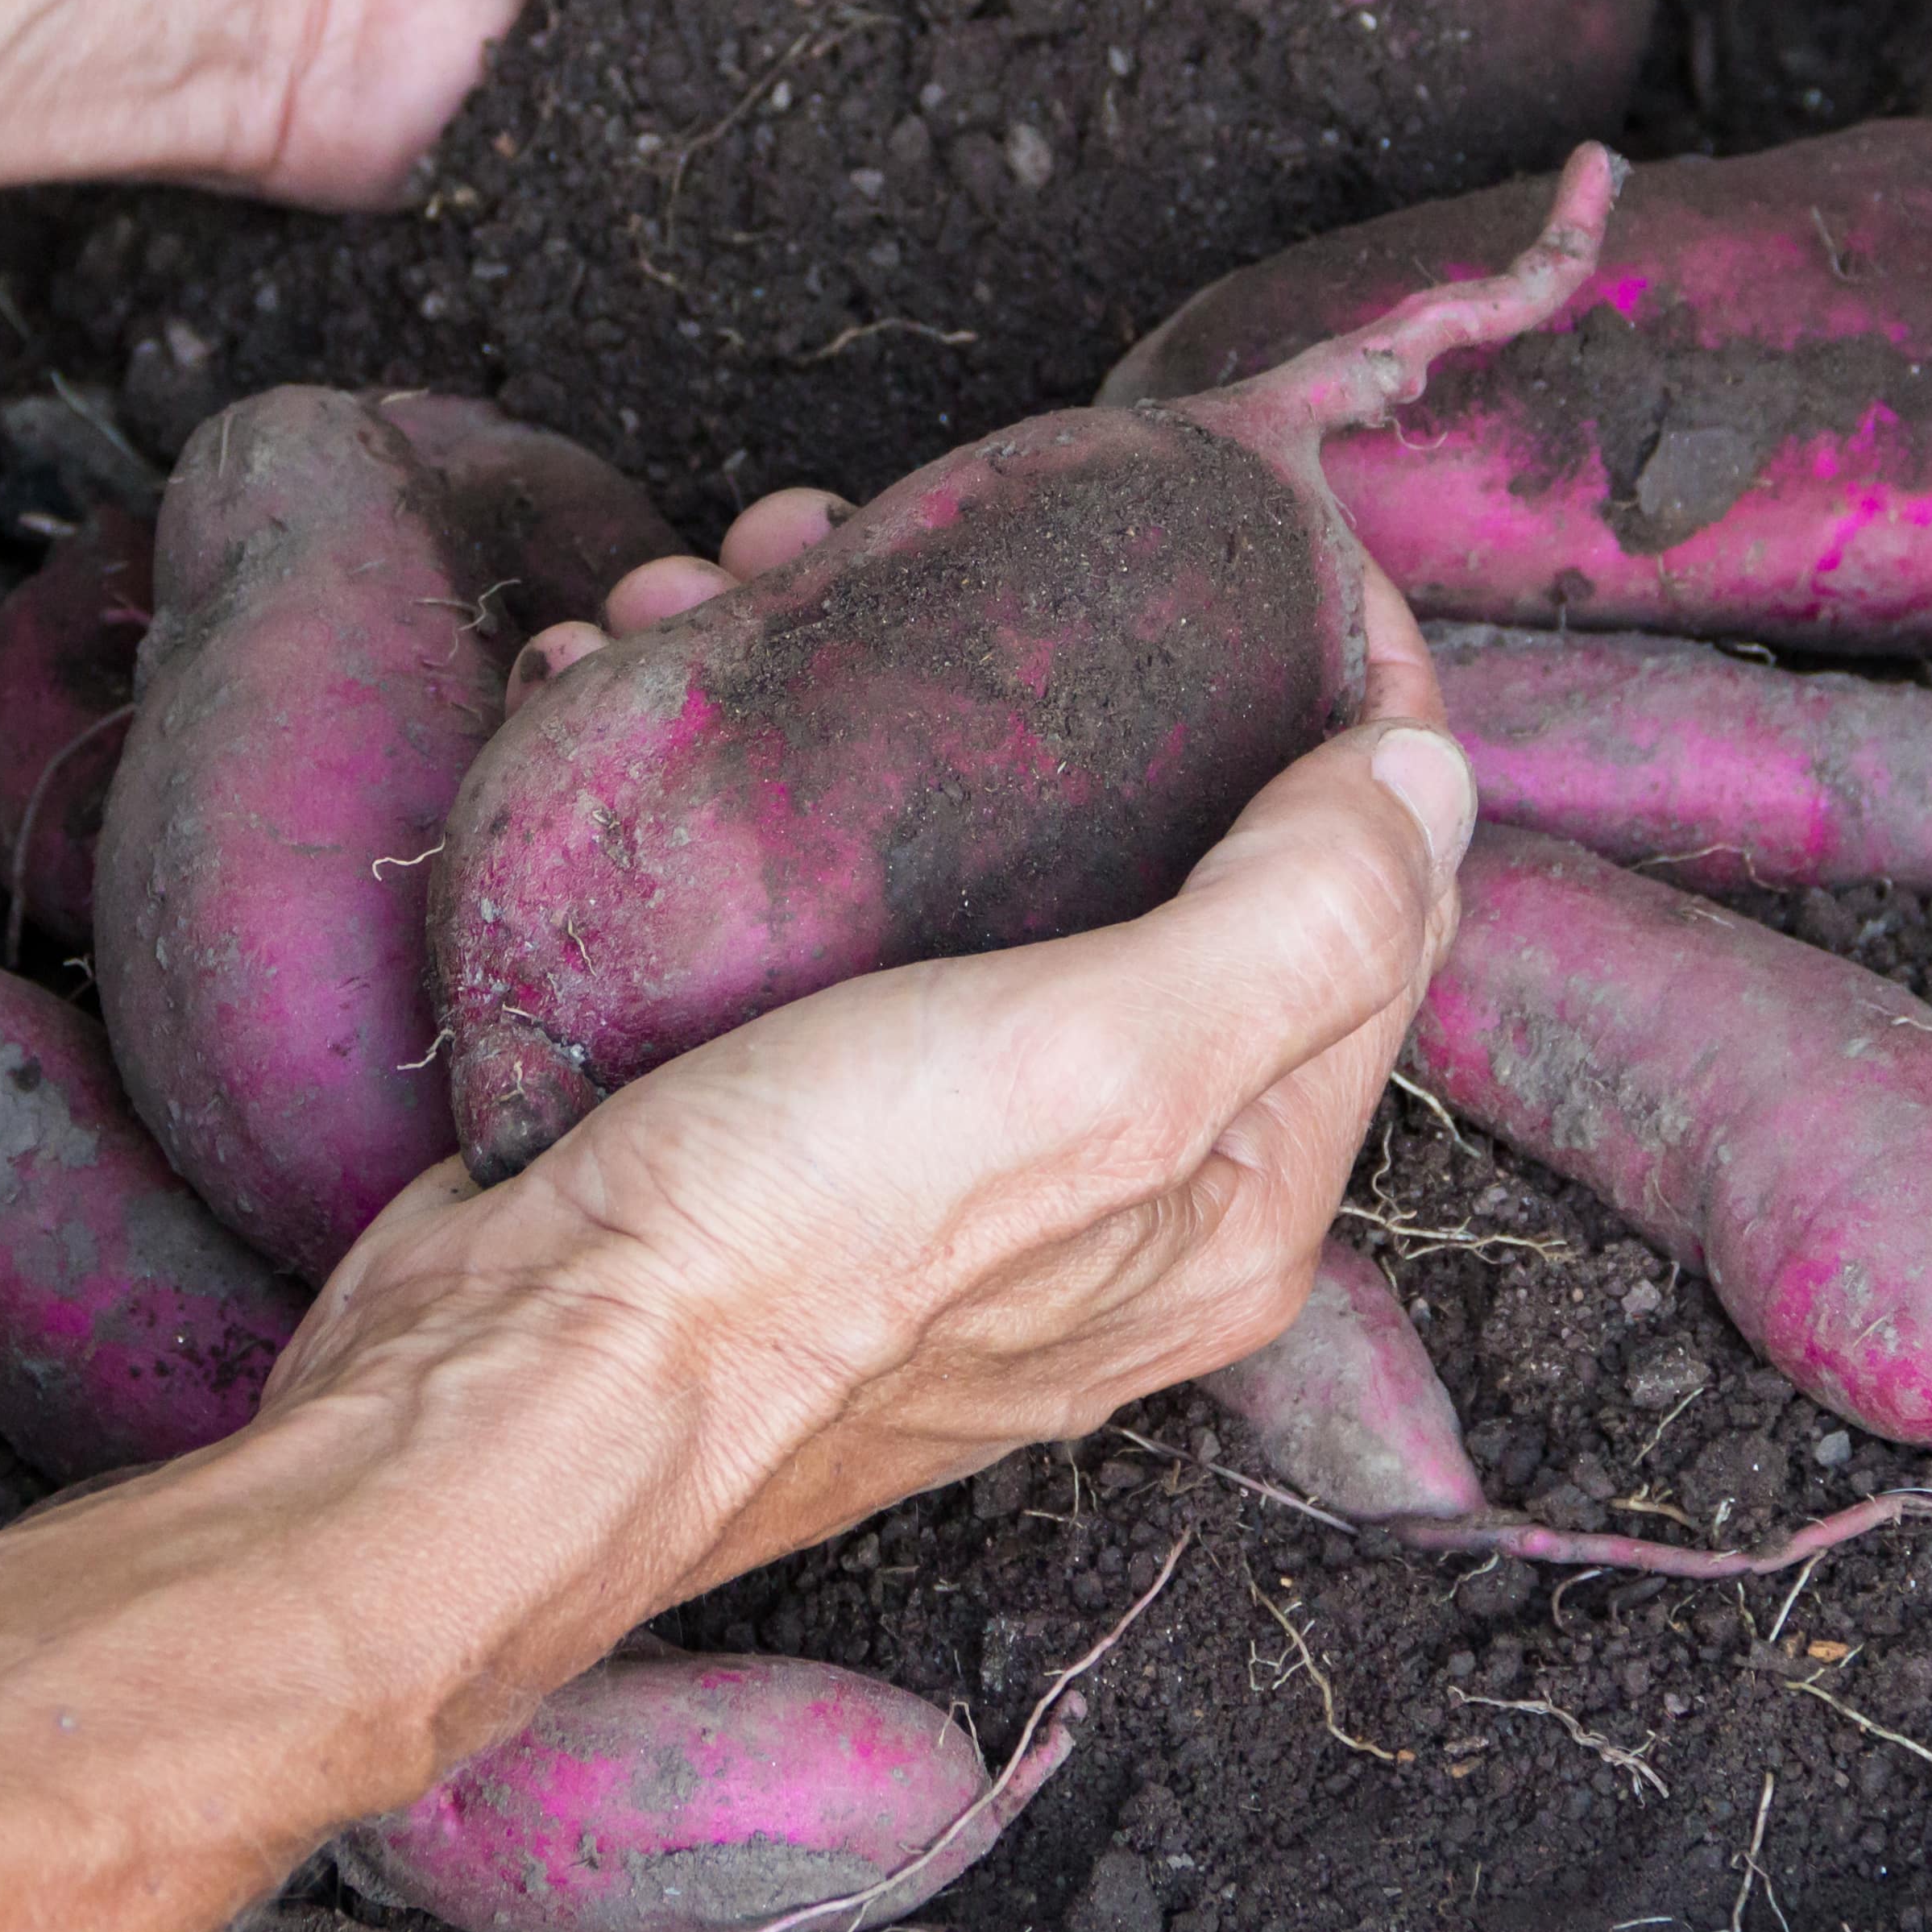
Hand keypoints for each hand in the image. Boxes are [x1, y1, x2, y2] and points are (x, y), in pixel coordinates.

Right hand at [269, 491, 1475, 1599]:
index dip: (1354, 711)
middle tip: (934, 536)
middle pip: (1148, 858)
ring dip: (847, 700)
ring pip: (946, 855)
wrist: (502, 1395)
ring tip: (726, 582)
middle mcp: (1107, 1186)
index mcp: (1233, 1198)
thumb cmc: (796, 1257)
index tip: (1280, 543)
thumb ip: (1293, 926)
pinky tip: (628, 675)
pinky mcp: (765, 1119)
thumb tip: (1429, 780)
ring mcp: (931, 1156)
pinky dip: (719, 784)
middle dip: (1052, 670)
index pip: (1373, 912)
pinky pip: (786, 902)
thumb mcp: (1096, 1070)